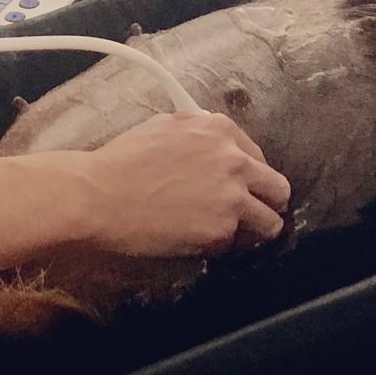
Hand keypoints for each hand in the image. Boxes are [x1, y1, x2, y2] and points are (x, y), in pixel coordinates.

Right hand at [79, 112, 290, 257]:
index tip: (234, 187)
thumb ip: (198, 135)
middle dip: (263, 203)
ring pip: (271, 223)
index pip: (258, 156)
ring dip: (252, 230)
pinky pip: (237, 245)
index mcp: (218, 129)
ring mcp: (231, 196)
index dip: (247, 176)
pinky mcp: (222, 230)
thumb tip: (210, 147)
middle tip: (241, 214)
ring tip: (226, 234)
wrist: (97, 194)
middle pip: (277, 189)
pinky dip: (222, 246)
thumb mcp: (164, 128)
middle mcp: (233, 159)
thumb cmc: (120, 161)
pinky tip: (198, 241)